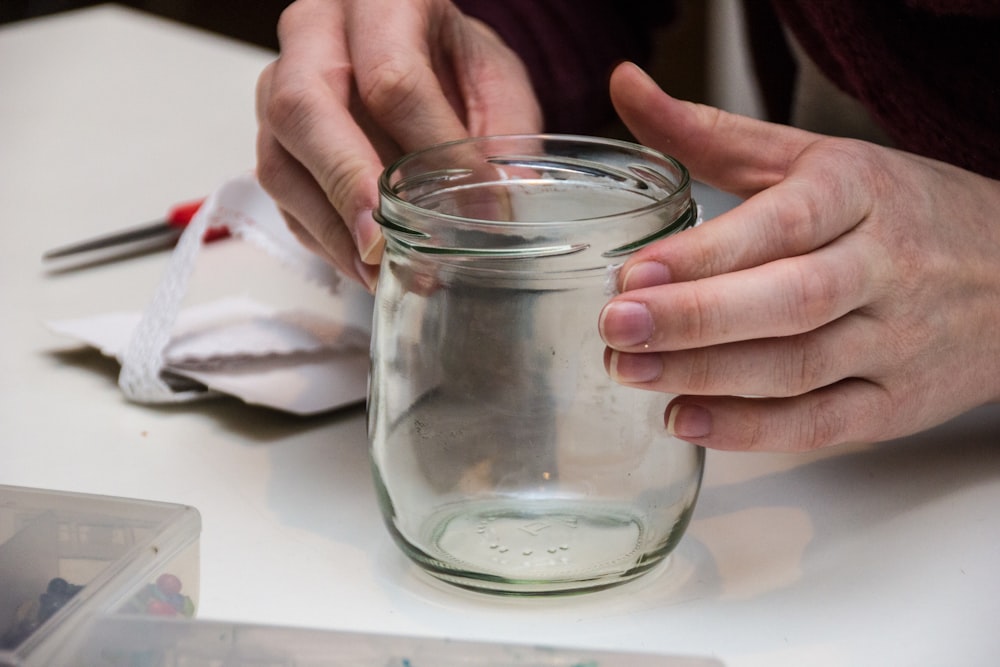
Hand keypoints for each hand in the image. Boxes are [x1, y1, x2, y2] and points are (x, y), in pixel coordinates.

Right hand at [255, 0, 541, 289]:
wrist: (406, 48)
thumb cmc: (449, 58)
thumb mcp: (493, 77)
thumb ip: (507, 132)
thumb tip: (516, 200)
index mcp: (378, 1)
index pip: (392, 78)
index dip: (434, 150)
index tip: (473, 209)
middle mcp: (312, 34)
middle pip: (305, 108)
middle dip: (348, 185)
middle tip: (384, 245)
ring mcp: (278, 86)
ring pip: (280, 160)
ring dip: (331, 227)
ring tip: (380, 271)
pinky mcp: (272, 137)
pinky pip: (282, 196)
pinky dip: (322, 238)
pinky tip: (363, 265)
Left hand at [599, 62, 999, 451]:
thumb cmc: (897, 210)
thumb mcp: (814, 158)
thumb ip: (715, 134)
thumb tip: (625, 88)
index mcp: (861, 194)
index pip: (783, 224)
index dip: (706, 253)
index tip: (632, 272)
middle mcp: (886, 269)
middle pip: (790, 301)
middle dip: (696, 319)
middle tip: (617, 328)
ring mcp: (897, 342)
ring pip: (799, 367)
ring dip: (708, 376)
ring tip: (631, 372)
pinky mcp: (898, 403)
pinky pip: (823, 423)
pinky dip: (751, 429)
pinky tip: (686, 420)